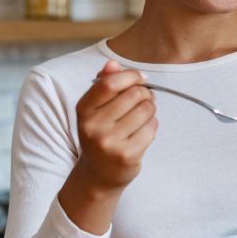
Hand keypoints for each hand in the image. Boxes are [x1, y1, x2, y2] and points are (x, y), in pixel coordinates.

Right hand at [72, 60, 157, 192]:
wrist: (98, 174)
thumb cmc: (101, 134)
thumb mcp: (96, 109)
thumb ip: (104, 84)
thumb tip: (113, 63)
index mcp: (83, 110)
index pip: (110, 83)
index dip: (131, 76)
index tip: (141, 78)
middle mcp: (93, 126)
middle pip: (135, 94)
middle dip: (144, 94)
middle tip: (142, 101)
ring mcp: (109, 142)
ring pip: (146, 110)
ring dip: (150, 110)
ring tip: (142, 117)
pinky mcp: (127, 155)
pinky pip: (152, 128)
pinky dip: (152, 126)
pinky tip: (142, 132)